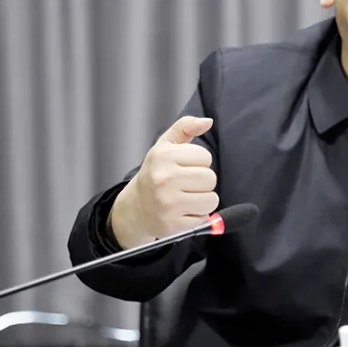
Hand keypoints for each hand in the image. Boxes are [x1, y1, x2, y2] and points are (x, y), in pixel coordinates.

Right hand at [110, 116, 219, 248]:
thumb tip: (208, 121)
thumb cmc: (156, 173)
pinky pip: (204, 218)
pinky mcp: (173, 225)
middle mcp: (163, 179)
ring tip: (187, 197)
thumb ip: (185, 127)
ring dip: (204, 200)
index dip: (199, 162)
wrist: (135, 208)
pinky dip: (198, 215)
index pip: (206, 157)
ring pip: (211, 199)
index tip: (185, 167)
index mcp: (163, 157)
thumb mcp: (165, 146)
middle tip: (187, 184)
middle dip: (203, 182)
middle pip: (210, 178)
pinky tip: (183, 211)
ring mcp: (167, 204)